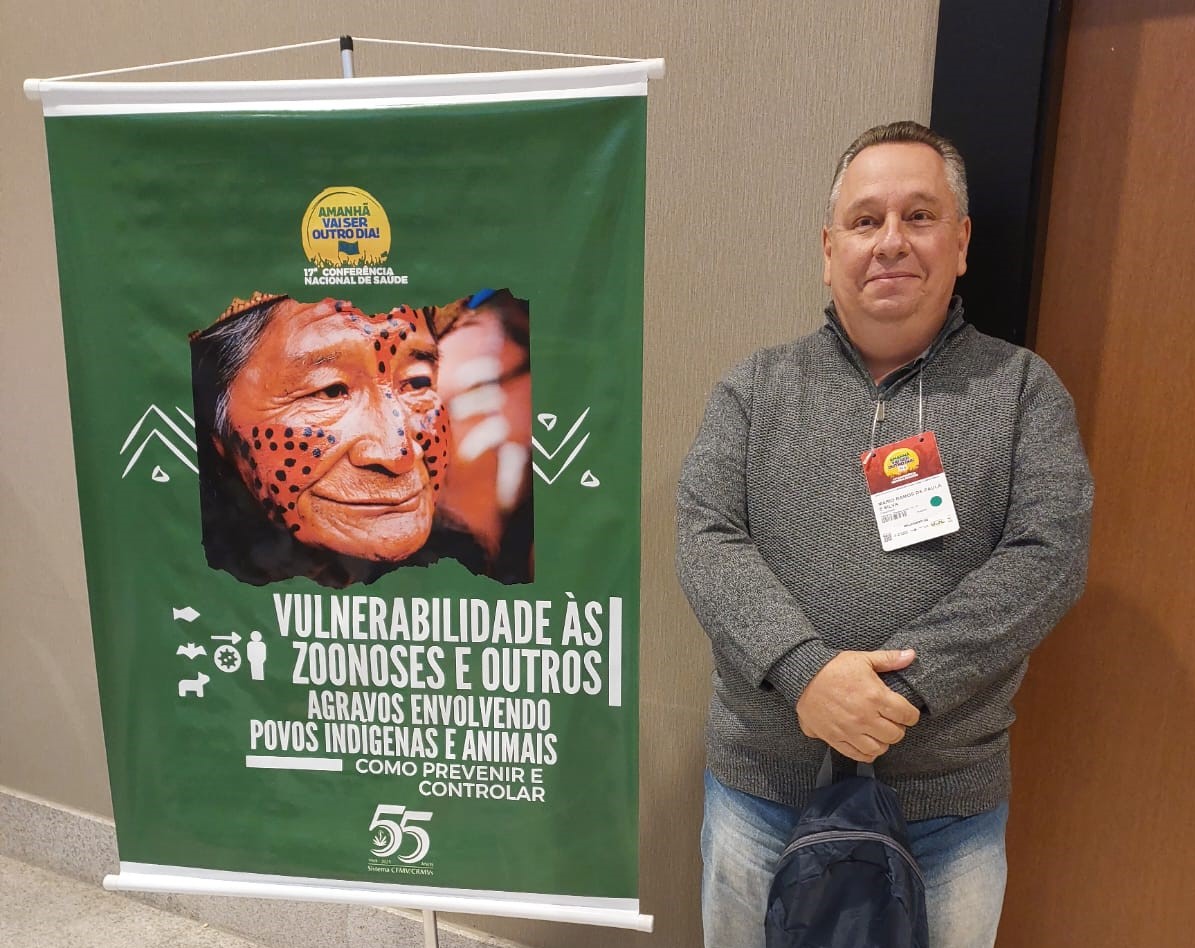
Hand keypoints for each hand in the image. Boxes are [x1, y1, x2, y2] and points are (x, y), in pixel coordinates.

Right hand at [795, 649, 920, 762]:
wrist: (803, 676)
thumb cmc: (833, 667)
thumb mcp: (863, 659)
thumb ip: (889, 659)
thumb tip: (911, 655)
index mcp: (875, 696)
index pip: (906, 715)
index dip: (911, 715)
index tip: (907, 713)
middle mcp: (865, 717)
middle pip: (895, 734)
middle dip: (898, 728)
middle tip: (892, 721)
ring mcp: (850, 730)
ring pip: (879, 748)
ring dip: (883, 742)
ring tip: (879, 732)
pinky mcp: (836, 738)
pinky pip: (858, 755)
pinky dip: (867, 753)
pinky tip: (867, 743)